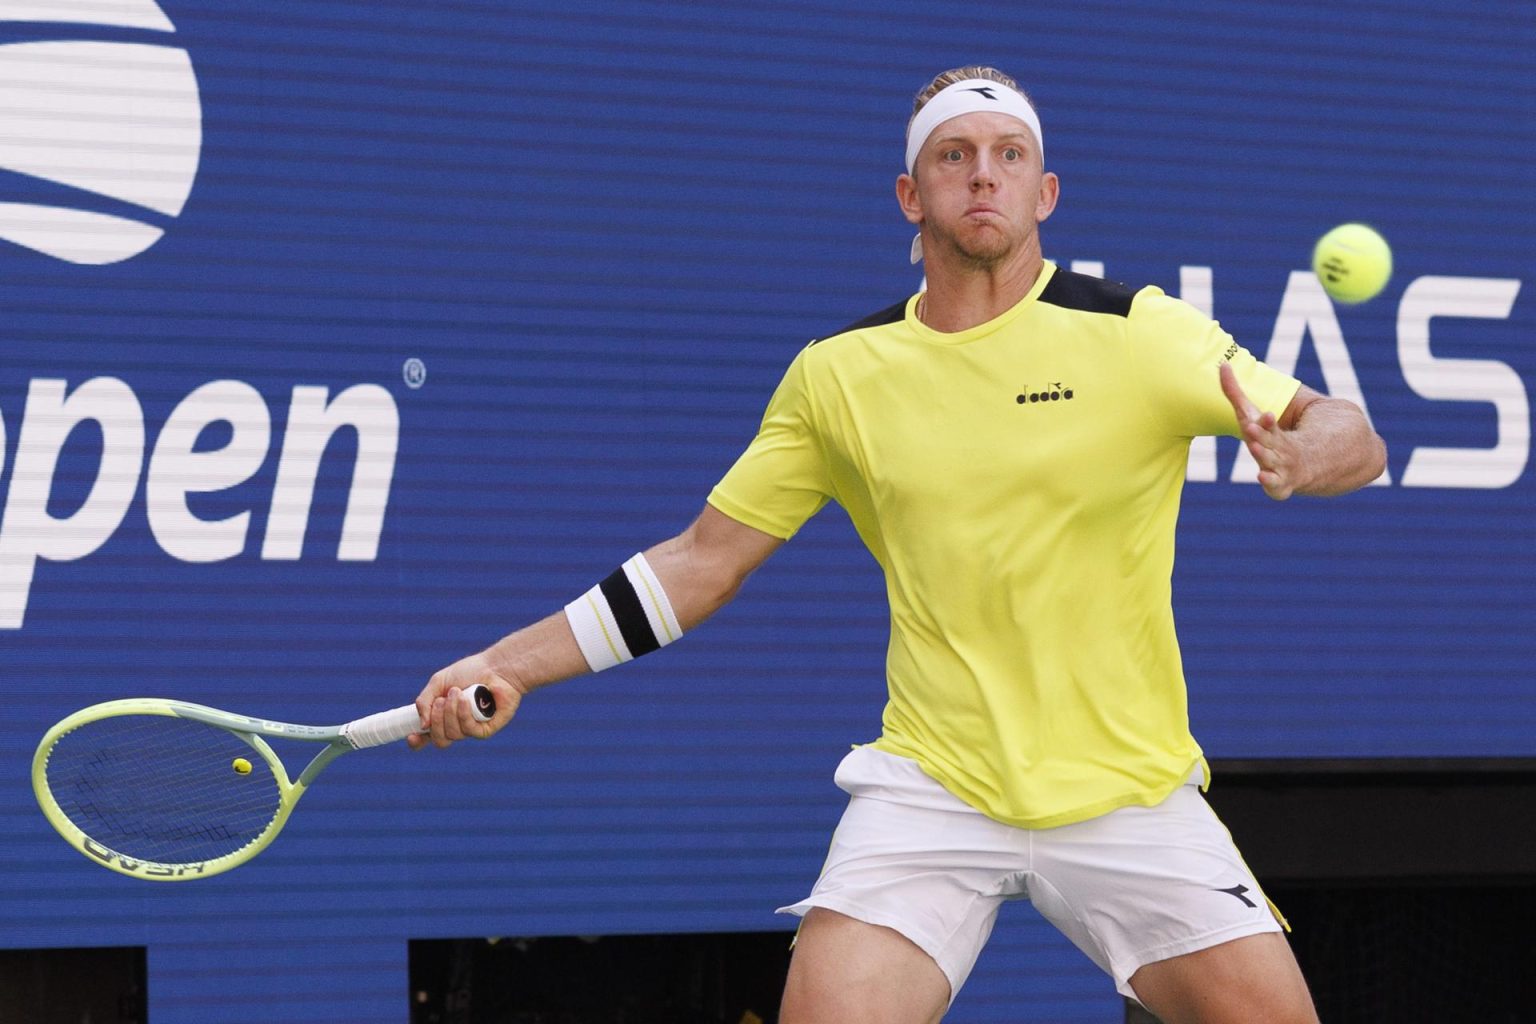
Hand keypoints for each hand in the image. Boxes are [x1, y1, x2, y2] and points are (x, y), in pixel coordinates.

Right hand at [407, 652, 523, 749]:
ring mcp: (472, 729)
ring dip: (451, 712)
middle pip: (439, 739)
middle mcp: (457, 725)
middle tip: (441, 701)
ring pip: (453, 734)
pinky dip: (464, 714)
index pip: (427, 736)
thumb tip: (422, 725)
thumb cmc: (470, 671)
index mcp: (443, 716)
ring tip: (457, 692)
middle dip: (436, 721)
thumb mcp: (439, 682)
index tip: (412, 736)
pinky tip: (466, 700)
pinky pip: (469, 730)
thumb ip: (424, 701)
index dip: (417, 741)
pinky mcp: (486, 729)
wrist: (497, 667)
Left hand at [1219, 363, 1306, 499]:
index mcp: (1270, 431)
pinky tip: (1262, 478)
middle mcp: (1277, 448)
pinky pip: (1276, 487)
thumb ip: (1234, 392)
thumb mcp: (1249, 415)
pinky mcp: (1279, 485)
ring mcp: (1280, 467)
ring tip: (1254, 448)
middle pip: (1270, 442)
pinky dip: (1271, 484)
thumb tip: (1222, 364)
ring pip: (1272, 462)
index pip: (1268, 425)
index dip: (1265, 422)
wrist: (1300, 463)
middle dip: (1263, 435)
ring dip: (1264, 456)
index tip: (1265, 414)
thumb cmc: (1266, 436)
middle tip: (1255, 426)